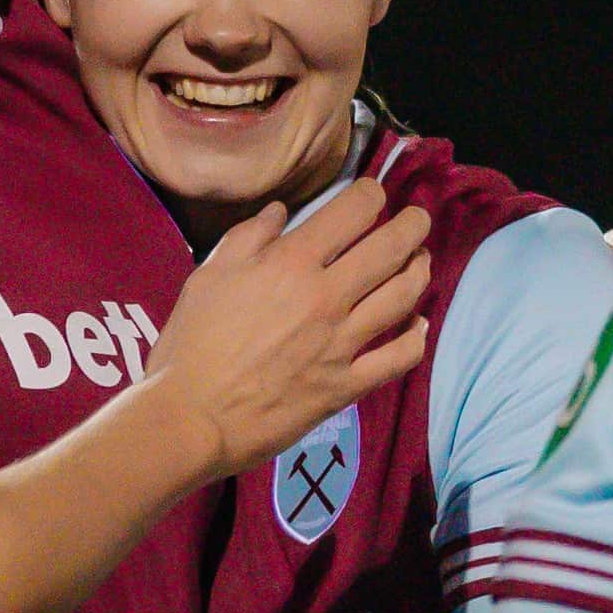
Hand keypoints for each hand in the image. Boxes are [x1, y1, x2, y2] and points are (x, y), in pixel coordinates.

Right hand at [142, 185, 435, 478]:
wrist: (191, 417)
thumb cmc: (191, 343)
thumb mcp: (208, 275)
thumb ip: (248, 237)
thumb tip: (282, 212)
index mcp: (291, 263)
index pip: (352, 212)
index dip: (370, 194)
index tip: (373, 194)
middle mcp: (326, 297)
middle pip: (390, 249)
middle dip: (413, 226)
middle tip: (417, 219)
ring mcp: (342, 344)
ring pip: (403, 297)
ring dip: (420, 272)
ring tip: (421, 261)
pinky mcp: (347, 385)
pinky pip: (398, 358)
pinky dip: (416, 338)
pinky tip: (419, 326)